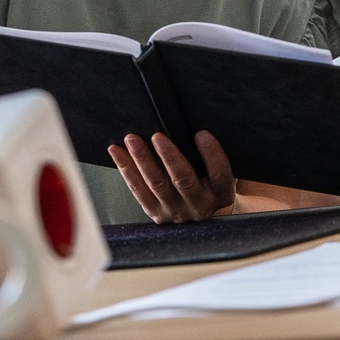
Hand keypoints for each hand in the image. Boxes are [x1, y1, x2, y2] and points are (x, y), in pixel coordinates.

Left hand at [109, 130, 234, 222]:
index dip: (212, 154)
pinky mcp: (156, 213)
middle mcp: (200, 205)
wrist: (200, 210)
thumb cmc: (210, 180)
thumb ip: (212, 156)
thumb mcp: (219, 171)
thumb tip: (196, 125)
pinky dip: (126, 169)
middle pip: (184, 180)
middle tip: (157, 136)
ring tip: (132, 139)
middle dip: (169, 157)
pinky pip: (138, 190)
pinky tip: (117, 151)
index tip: (201, 133)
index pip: (220, 174)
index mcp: (221, 193)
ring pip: (157, 184)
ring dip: (142, 159)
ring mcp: (176, 212)